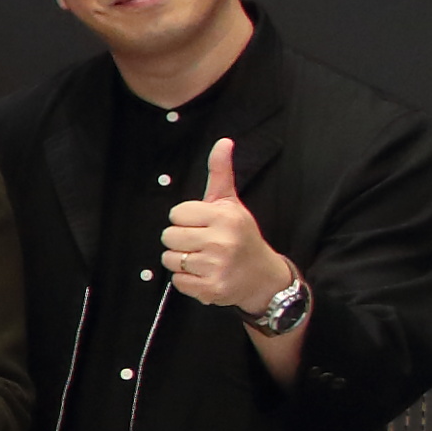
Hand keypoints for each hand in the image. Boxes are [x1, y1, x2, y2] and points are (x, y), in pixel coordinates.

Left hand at [161, 138, 295, 317]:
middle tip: (202, 243)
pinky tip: (206, 274)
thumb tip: (223, 141)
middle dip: (181, 240)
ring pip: (169, 259)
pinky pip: (177, 282)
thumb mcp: (231, 203)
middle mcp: (222, 240)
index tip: (204, 225)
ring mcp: (217, 266)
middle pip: (168, 236)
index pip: (176, 214)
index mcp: (224, 217)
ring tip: (204, 259)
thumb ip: (221, 173)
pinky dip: (187, 280)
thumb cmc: (241, 236)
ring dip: (182, 261)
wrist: (263, 276)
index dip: (186, 219)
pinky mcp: (211, 289)